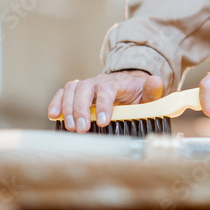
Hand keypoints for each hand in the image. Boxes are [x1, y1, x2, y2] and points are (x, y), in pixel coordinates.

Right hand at [47, 69, 162, 132]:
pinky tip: (54, 116)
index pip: (108, 88)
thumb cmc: (138, 94)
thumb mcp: (148, 94)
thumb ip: (152, 89)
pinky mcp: (77, 92)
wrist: (129, 86)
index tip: (103, 122)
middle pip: (85, 88)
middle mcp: (100, 81)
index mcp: (118, 82)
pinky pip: (63, 93)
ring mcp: (87, 86)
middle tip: (81, 128)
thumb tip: (156, 80)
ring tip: (71, 127)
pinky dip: (56, 102)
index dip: (104, 104)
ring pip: (72, 89)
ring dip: (68, 107)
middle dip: (81, 109)